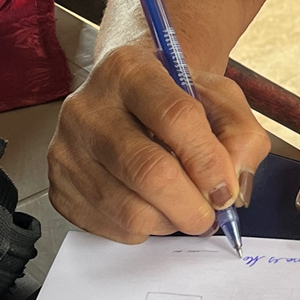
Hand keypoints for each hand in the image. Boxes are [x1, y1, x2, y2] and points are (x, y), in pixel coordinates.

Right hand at [48, 44, 269, 242]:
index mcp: (129, 69)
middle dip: (191, 206)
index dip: (208, 162)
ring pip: (129, 208)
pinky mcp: (58, 186)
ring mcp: (66, 148)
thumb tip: (230, 188)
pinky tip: (151, 207)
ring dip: (169, 221)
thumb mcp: (219, 99)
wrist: (128, 101)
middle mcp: (87, 106)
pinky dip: (143, 230)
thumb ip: (241, 136)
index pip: (175, 117)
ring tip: (181, 209)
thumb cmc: (176, 100)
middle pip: (148, 171)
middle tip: (210, 216)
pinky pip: (110, 226)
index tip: (225, 190)